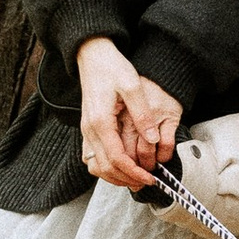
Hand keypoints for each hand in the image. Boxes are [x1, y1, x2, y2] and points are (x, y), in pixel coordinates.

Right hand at [76, 39, 179, 191]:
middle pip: (105, 168)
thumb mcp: (132, 85)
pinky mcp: (88, 129)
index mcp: (100, 122)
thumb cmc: (112, 67)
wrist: (92, 56)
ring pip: (96, 166)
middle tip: (146, 182)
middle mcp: (89, 130)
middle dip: (126, 179)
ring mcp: (86, 131)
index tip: (150, 178)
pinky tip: (123, 166)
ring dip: (115, 176)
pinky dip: (106, 167)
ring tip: (136, 178)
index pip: (116, 159)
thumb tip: (152, 140)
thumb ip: (142, 114)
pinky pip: (92, 157)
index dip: (134, 172)